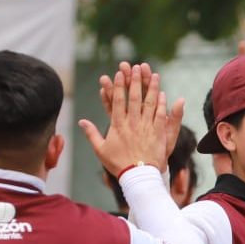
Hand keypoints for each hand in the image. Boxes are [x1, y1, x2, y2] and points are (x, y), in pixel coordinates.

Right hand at [79, 62, 184, 176]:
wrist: (137, 177)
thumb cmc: (118, 164)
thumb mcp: (101, 150)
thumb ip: (91, 134)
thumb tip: (81, 122)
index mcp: (117, 125)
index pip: (117, 101)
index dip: (118, 86)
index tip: (119, 74)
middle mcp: (132, 123)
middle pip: (134, 98)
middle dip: (136, 81)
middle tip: (137, 67)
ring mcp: (146, 127)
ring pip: (149, 103)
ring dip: (152, 88)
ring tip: (154, 75)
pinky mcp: (158, 133)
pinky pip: (160, 116)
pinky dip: (162, 104)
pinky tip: (163, 94)